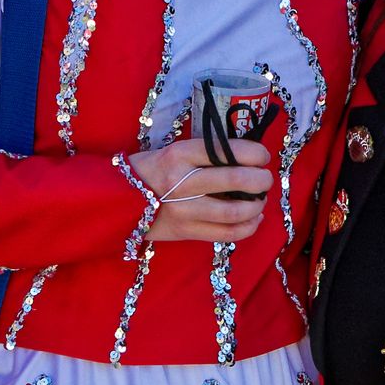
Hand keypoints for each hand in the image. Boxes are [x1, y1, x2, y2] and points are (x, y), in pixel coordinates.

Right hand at [127, 134, 271, 243]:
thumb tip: (248, 158)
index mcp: (180, 155)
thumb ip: (206, 154)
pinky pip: (225, 234)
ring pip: (233, 211)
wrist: (118, 199)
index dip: (253, 153)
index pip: (225, 150)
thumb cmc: (152, 170)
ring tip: (259, 200)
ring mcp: (183, 210)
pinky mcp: (185, 232)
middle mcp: (182, 181)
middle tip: (265, 179)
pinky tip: (254, 219)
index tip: (263, 156)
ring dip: (256, 205)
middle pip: (235, 180)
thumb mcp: (174, 151)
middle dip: (260, 179)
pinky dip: (247, 227)